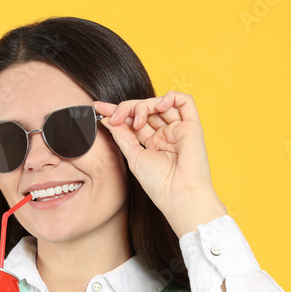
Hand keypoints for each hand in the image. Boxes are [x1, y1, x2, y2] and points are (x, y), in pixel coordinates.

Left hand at [94, 91, 214, 218]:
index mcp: (152, 143)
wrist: (178, 194)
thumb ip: (122, 135)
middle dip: (127, 108)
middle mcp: (165, 134)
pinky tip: (159, 106)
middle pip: (145, 109)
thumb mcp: (133, 156)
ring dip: (144, 105)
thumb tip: (107, 118)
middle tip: (116, 117)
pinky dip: (170, 97)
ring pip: (161, 103)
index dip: (117, 112)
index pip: (133, 120)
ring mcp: (178, 129)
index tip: (98, 108)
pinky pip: (185, 101)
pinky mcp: (192, 125)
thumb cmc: (158, 183)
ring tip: (138, 120)